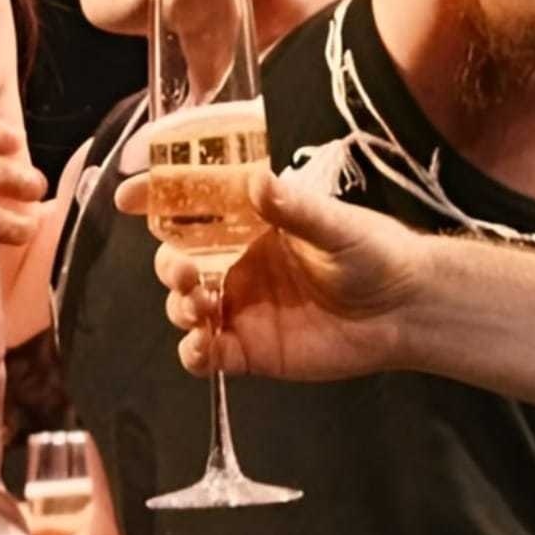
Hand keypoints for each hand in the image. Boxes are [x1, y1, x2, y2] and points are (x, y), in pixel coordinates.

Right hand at [116, 168, 423, 381]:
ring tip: (200, 308)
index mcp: (251, 225)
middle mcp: (238, 264)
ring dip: (179, 307)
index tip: (128, 196)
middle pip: (179, 262)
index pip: (193, 208)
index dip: (157, 199)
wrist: (406, 310)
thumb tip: (256, 180)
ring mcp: (241, 308)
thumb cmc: (375, 254)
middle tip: (183, 271)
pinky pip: (206, 354)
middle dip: (168, 265)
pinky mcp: (250, 350)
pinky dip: (193, 353)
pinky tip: (201, 348)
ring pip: (185, 308)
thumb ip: (294, 208)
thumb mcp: (336, 224)